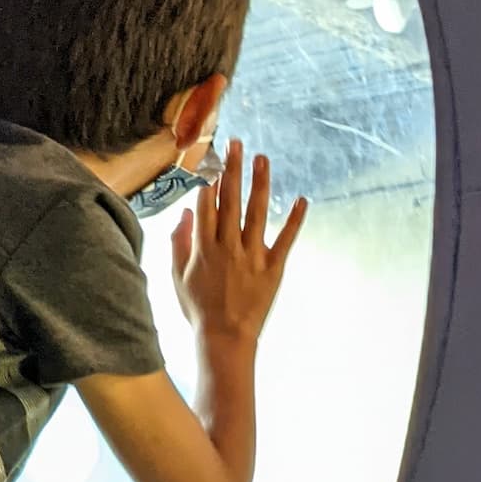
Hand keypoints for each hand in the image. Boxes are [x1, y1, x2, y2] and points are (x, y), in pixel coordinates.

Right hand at [170, 140, 307, 344]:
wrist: (225, 337)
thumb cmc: (199, 309)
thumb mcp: (178, 276)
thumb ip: (179, 243)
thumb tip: (185, 213)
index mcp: (204, 247)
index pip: (207, 205)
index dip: (210, 179)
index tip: (213, 158)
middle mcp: (228, 246)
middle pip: (230, 200)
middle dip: (233, 169)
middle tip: (237, 144)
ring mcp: (252, 256)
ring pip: (257, 212)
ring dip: (261, 183)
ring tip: (263, 159)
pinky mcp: (273, 267)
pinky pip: (286, 239)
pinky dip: (295, 220)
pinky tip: (301, 199)